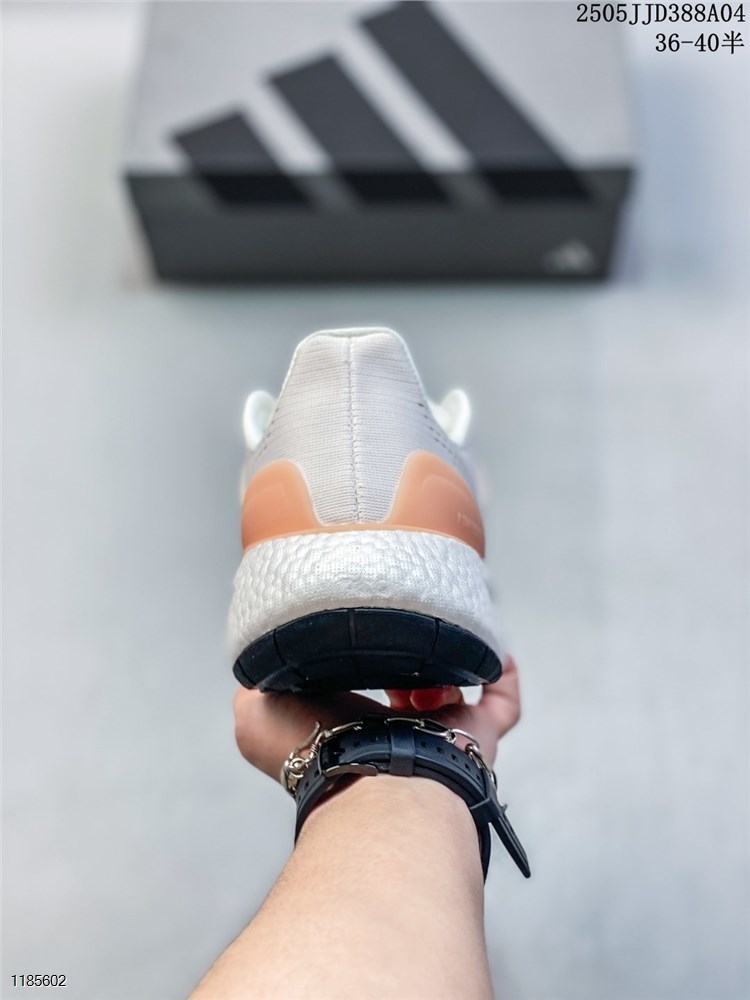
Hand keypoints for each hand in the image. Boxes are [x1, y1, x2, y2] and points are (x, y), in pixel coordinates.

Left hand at [233, 657, 520, 779]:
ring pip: (451, 691)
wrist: (368, 775)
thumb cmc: (312, 748)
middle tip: (396, 634)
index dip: (357, 658)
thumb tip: (261, 663)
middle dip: (403, 658)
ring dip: (440, 661)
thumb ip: (254, 684)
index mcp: (349, 729)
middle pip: (408, 688)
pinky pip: (502, 703)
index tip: (355, 631)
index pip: (356, 690)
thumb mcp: (255, 712)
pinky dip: (502, 674)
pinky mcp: (478, 734)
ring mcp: (440, 737)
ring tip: (426, 642)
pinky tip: (495, 649)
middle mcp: (396, 735)